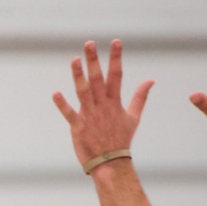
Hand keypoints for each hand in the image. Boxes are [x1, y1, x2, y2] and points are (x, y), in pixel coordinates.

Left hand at [53, 40, 152, 172]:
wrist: (111, 164)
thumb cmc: (121, 140)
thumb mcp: (133, 117)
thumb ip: (140, 97)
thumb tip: (151, 80)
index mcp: (115, 102)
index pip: (116, 75)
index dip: (116, 58)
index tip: (115, 42)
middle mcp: (102, 106)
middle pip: (98, 79)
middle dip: (94, 61)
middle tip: (89, 44)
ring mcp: (90, 115)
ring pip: (83, 92)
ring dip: (78, 76)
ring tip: (74, 60)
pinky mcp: (78, 126)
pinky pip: (69, 114)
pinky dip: (62, 104)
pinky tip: (55, 93)